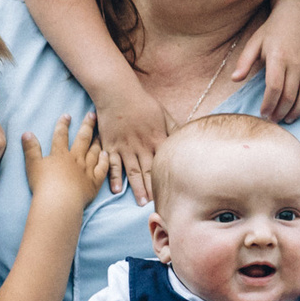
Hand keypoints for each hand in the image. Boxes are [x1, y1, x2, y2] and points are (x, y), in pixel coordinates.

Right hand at [22, 114, 106, 214]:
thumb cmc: (44, 185)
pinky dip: (104, 160)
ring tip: (100, 133)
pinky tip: (106, 155)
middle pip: (83, 139)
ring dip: (97, 141)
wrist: (59, 203)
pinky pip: (102, 168)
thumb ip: (31, 149)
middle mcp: (75, 159)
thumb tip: (26, 133)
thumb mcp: (33, 165)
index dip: (63, 124)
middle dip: (87, 125)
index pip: (61, 135)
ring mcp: (87, 170)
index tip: (67, 115)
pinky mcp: (94, 182)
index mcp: (60, 155)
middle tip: (92, 115)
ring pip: (94, 151)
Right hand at [91, 84, 173, 203]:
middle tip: (159, 207)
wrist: (117, 93)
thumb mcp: (164, 114)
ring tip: (142, 203)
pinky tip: (117, 191)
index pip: (165, 163)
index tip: (176, 192)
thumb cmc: (142, 103)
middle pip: (149, 171)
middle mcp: (141, 146)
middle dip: (154, 190)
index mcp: (157, 139)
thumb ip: (175, 129)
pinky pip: (112, 164)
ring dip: (137, 188)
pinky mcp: (111, 145)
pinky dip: (114, 178)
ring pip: (132, 171)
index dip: (170, 179)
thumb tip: (188, 139)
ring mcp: (125, 147)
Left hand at [234, 4, 299, 123]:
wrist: (297, 16)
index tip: (263, 113)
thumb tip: (234, 79)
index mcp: (278, 57)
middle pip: (290, 95)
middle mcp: (296, 63)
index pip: (274, 87)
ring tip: (287, 118)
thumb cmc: (273, 31)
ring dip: (297, 111)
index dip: (268, 104)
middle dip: (280, 112)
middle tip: (273, 120)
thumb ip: (244, 62)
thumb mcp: (254, 42)